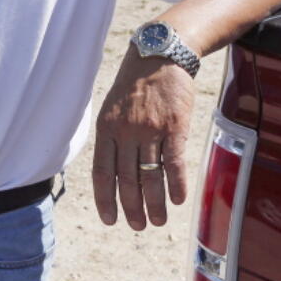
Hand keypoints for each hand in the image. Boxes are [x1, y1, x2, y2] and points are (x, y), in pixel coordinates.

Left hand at [92, 48, 194, 229]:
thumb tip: (111, 172)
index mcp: (106, 128)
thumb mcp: (111, 106)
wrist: (160, 54)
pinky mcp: (175, 127)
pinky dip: (176, 186)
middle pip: (127, 180)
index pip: (102, 173)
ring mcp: (151, 130)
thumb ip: (111, 137)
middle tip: (137, 226)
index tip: (110, 220)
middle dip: (131, 208)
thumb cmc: (134, 83)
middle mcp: (126, 132)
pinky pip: (175, 164)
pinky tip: (178, 200)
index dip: (105, 199)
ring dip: (154, 204)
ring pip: (151, 177)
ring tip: (157, 221)